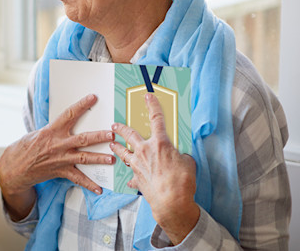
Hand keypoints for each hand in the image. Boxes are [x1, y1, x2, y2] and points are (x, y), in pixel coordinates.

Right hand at [0, 94, 115, 219]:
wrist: (14, 168)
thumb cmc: (24, 149)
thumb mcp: (36, 134)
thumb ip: (53, 130)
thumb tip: (65, 123)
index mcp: (51, 131)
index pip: (69, 115)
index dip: (81, 105)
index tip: (92, 98)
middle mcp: (58, 144)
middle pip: (83, 139)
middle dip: (99, 136)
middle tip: (112, 133)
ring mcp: (60, 159)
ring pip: (84, 157)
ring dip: (99, 158)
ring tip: (112, 159)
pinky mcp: (60, 172)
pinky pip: (78, 178)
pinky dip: (89, 184)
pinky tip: (99, 188)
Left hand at [110, 92, 199, 244]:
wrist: (171, 202)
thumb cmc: (182, 182)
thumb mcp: (188, 162)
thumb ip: (180, 155)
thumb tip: (176, 157)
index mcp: (160, 144)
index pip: (156, 119)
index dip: (153, 106)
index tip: (148, 97)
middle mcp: (145, 151)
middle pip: (130, 135)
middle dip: (121, 128)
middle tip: (115, 124)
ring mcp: (138, 165)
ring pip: (123, 152)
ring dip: (117, 148)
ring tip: (112, 144)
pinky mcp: (136, 178)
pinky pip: (131, 175)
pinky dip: (131, 177)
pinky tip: (129, 179)